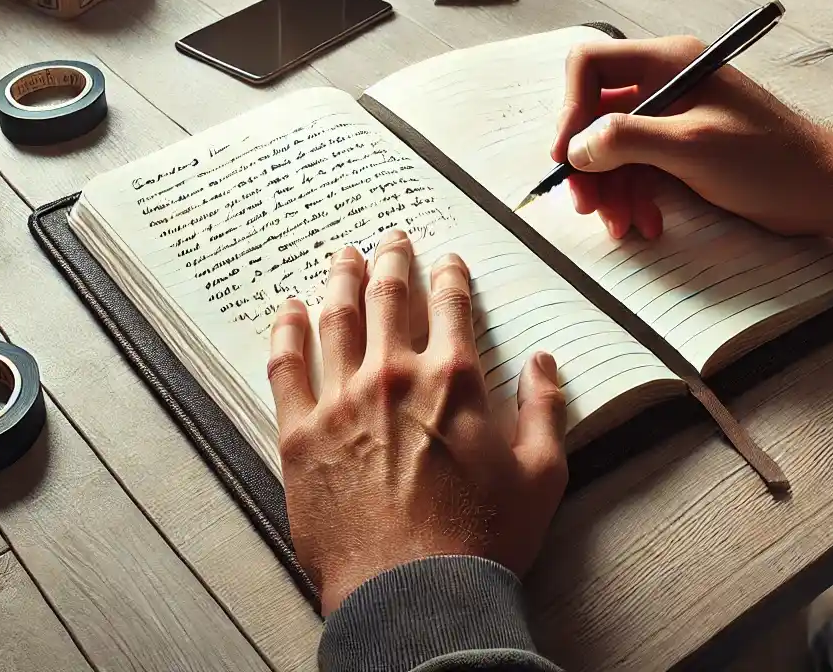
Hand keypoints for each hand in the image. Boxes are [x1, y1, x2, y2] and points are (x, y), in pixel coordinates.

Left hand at [266, 231, 568, 613]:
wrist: (415, 592)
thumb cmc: (483, 539)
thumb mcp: (542, 474)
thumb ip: (545, 409)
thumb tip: (543, 364)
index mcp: (455, 379)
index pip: (452, 304)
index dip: (450, 274)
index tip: (447, 260)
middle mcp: (396, 375)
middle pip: (389, 297)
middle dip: (391, 260)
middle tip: (390, 239)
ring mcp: (343, 401)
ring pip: (337, 318)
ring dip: (340, 279)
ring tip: (342, 256)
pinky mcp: (301, 433)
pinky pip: (287, 366)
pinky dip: (287, 329)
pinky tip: (288, 309)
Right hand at [551, 36, 832, 252]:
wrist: (821, 188)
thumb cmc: (768, 160)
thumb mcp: (691, 147)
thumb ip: (627, 139)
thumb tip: (577, 147)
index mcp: (667, 63)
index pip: (590, 67)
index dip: (570, 110)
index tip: (567, 156)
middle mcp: (666, 83)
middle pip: (598, 114)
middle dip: (590, 163)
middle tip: (587, 204)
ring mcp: (674, 115)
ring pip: (615, 147)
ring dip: (612, 188)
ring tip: (622, 225)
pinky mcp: (683, 147)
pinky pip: (640, 166)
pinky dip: (637, 196)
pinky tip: (648, 223)